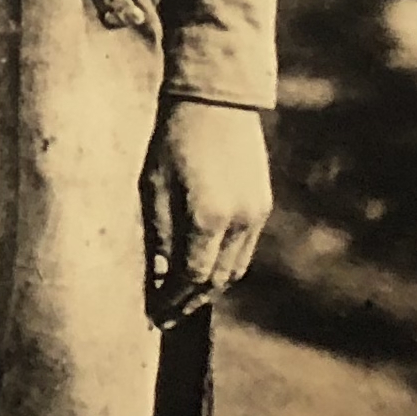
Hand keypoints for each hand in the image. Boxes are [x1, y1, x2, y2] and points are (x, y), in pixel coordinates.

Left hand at [143, 99, 270, 324]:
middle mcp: (240, 221)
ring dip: (210, 287)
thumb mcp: (154, 183)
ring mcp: (256, 213)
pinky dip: (224, 264)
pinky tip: (204, 267)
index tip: (154, 314)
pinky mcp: (262, 204)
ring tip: (183, 298)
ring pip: (236, 268)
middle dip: (191, 301)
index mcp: (209, 217)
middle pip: (217, 280)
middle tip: (166, 316)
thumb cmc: (173, 137)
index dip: (172, 300)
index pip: (192, 277)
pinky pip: (245, 248)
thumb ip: (159, 231)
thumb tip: (160, 273)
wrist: (215, 99)